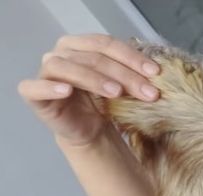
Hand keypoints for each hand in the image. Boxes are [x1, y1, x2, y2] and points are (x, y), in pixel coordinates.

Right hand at [18, 34, 160, 146]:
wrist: (89, 130)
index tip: (156, 73)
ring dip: (94, 79)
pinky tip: (66, 90)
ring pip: (67, 67)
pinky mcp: (33, 93)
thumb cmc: (105, 103)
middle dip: (124, 75)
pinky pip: (34, 87)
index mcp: (81, 45)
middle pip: (93, 58)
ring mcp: (46, 72)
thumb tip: (156, 73)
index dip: (131, 56)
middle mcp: (61, 53)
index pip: (106, 44)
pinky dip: (50, 87)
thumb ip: (133, 74)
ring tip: (116, 93)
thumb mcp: (123, 85)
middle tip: (148, 92)